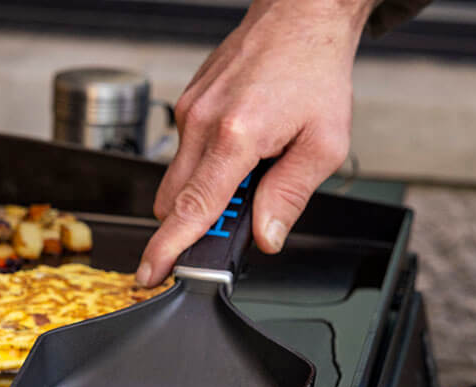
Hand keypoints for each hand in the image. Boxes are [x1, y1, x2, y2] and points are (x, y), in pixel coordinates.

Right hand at [136, 0, 375, 286]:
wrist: (302, 16)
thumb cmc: (314, 72)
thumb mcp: (323, 145)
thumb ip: (290, 197)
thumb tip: (265, 238)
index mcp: (236, 136)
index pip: (192, 209)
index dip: (169, 248)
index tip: (152, 272)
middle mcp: (202, 122)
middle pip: (174, 202)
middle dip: (194, 224)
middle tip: (234, 220)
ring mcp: (190, 111)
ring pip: (178, 180)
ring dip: (204, 193)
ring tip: (248, 173)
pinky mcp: (188, 104)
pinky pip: (185, 154)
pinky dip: (206, 167)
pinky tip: (241, 148)